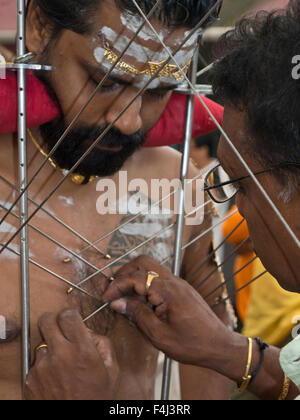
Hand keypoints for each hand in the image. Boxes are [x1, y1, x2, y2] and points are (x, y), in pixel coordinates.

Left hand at [25, 309, 118, 399]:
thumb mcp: (112, 370)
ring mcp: (43, 367)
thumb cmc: (96, 398)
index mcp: (83, 350)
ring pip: (41, 343)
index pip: (69, 315)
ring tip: (60, 365)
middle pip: (47, 320)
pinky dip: (43, 367)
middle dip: (53, 322)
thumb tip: (88, 331)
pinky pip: (35, 364)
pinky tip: (54, 379)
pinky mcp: (31, 379)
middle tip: (59, 330)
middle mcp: (61, 355)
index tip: (71, 320)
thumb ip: (103, 344)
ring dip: (50, 349)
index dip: (70, 315)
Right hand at [103, 256, 234, 368]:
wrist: (219, 345)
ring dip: (135, 277)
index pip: (135, 278)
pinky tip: (142, 301)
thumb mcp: (159, 335)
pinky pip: (159, 277)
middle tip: (114, 290)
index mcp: (167, 290)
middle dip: (124, 272)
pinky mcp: (182, 289)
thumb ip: (137, 315)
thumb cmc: (191, 344)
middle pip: (143, 262)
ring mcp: (179, 283)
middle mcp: (173, 281)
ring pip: (151, 268)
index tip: (106, 298)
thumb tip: (118, 303)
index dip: (116, 286)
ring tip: (126, 297)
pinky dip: (146, 283)